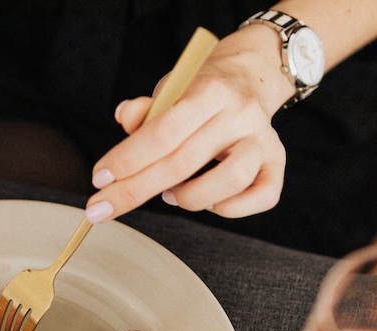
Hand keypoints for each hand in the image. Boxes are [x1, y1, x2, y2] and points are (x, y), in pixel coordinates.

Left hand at [84, 27, 292, 223]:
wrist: (251, 75)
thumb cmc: (201, 89)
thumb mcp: (170, 88)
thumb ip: (146, 109)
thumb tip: (124, 117)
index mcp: (210, 90)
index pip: (164, 131)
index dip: (128, 159)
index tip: (99, 179)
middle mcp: (241, 114)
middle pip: (184, 162)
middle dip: (136, 189)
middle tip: (103, 206)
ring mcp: (263, 140)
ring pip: (230, 181)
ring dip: (190, 198)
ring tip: (170, 194)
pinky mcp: (277, 162)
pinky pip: (264, 196)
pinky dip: (231, 208)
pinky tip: (208, 202)